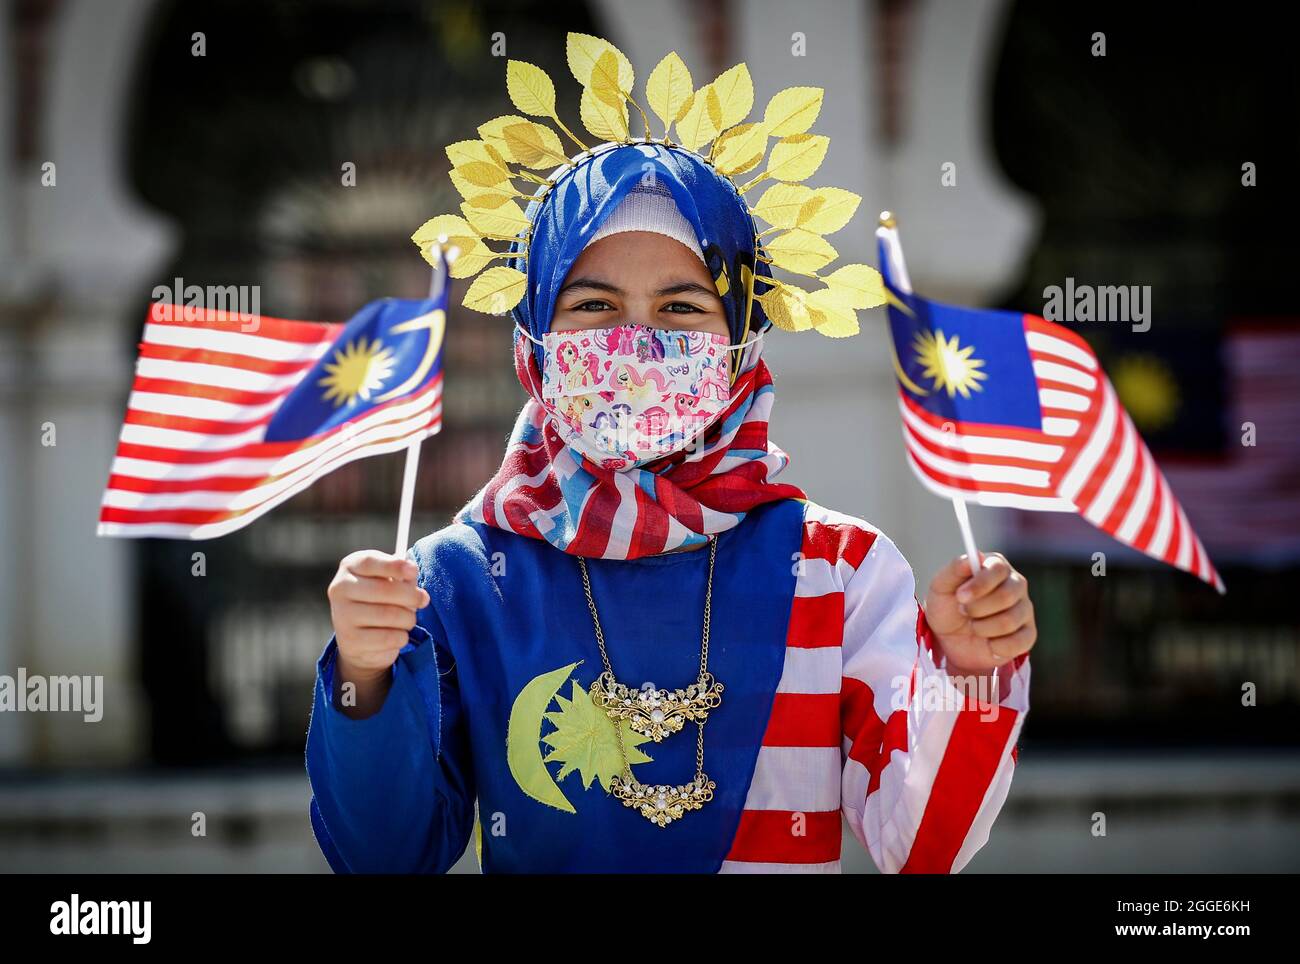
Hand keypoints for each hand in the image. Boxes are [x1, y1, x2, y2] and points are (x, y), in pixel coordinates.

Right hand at [327, 550, 428, 716]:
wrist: (359, 642)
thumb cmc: (380, 601)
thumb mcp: (388, 583)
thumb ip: (402, 577)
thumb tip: (414, 577)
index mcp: (350, 567)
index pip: (373, 561)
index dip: (397, 566)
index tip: (413, 571)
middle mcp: (340, 590)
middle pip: (390, 592)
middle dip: (412, 598)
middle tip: (421, 602)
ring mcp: (343, 618)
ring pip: (395, 617)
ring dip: (408, 621)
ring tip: (403, 621)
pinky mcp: (352, 643)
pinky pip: (393, 639)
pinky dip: (400, 640)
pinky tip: (392, 638)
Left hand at [924, 552, 1035, 675]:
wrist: (949, 639)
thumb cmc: (947, 606)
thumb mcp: (941, 587)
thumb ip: (955, 569)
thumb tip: (973, 557)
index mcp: (996, 567)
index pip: (998, 569)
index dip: (980, 584)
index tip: (960, 596)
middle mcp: (1016, 585)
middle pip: (1006, 596)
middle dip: (977, 608)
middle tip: (963, 611)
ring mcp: (1024, 610)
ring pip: (1009, 621)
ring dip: (982, 628)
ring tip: (973, 625)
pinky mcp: (1028, 634)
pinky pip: (1018, 642)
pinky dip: (995, 646)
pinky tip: (987, 642)